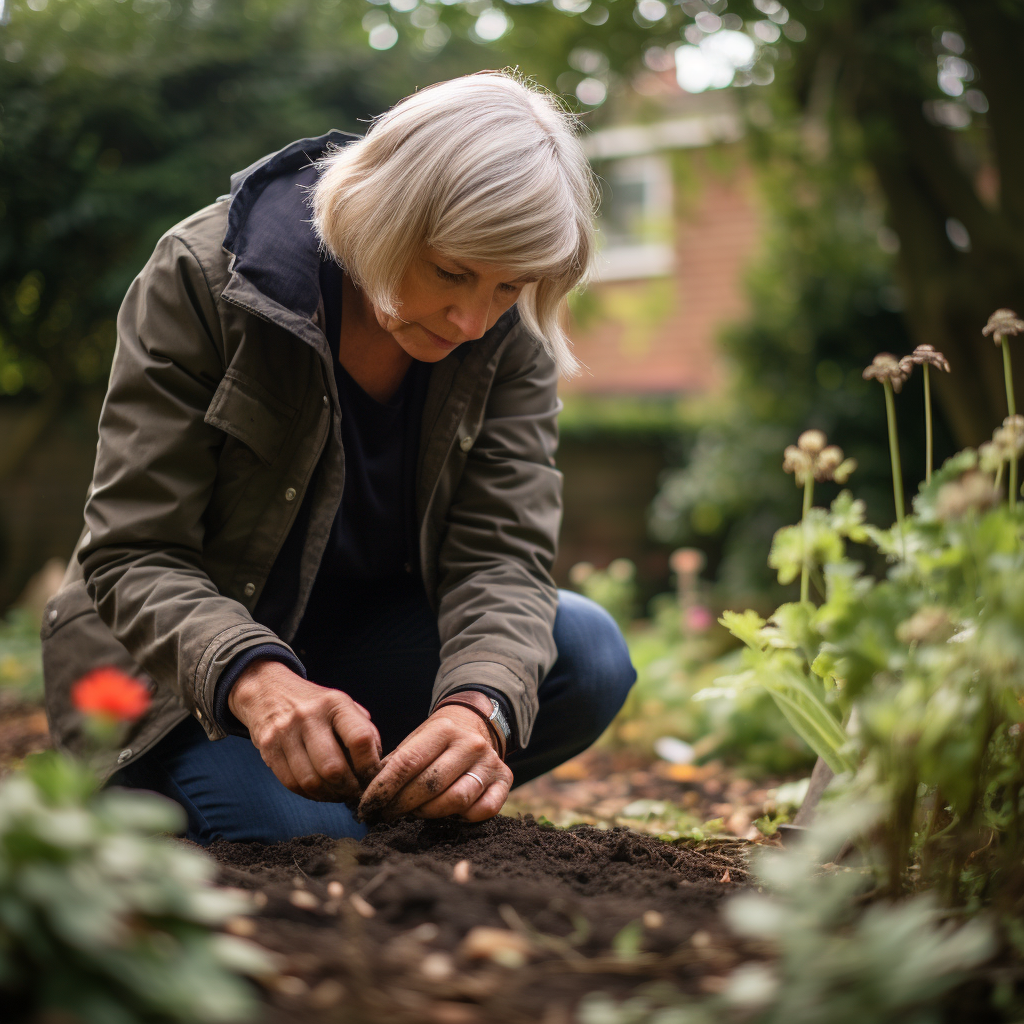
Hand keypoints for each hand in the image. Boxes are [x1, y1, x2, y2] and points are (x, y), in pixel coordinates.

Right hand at [228, 660, 381, 801]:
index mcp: (335, 703)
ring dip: (329, 796)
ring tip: (338, 795)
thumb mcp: (343, 705)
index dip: (370, 765)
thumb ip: (363, 730)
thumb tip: (378, 766)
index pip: (360, 739)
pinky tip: (319, 791)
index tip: (372, 776)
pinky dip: (309, 794)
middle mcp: (309, 716)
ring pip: (310, 781)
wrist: (268, 690)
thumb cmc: (316, 705)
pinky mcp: (268, 748)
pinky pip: (291, 783)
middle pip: (333, 768)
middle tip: (355, 793)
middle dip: (348, 788)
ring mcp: (285, 732)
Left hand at [357, 706, 511, 823]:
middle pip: (429, 785)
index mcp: (444, 729)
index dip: (383, 788)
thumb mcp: (415, 742)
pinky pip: (483, 810)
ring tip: (414, 813)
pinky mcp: (505, 781)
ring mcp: (490, 763)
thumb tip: (365, 798)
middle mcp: (470, 744)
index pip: (407, 763)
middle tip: (387, 813)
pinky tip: (448, 814)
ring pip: (455, 800)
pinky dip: (462, 818)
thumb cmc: (435, 743)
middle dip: (402, 805)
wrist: (476, 726)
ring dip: (428, 813)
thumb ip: (393, 765)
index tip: (366, 806)